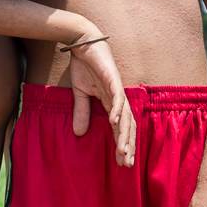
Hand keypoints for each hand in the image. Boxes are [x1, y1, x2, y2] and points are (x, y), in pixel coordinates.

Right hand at [65, 37, 135, 166]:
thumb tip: (79, 133)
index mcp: (112, 103)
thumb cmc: (84, 65)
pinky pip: (117, 97)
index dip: (122, 145)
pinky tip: (115, 123)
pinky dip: (117, 110)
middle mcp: (118, 98)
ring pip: (125, 115)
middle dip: (128, 145)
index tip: (122, 163)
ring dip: (124, 134)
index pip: (120, 128)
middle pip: (127, 126)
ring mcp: (117, 88)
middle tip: (127, 165)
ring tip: (123, 151)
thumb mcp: (80, 93)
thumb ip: (82, 112)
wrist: (83, 42)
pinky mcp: (113, 78)